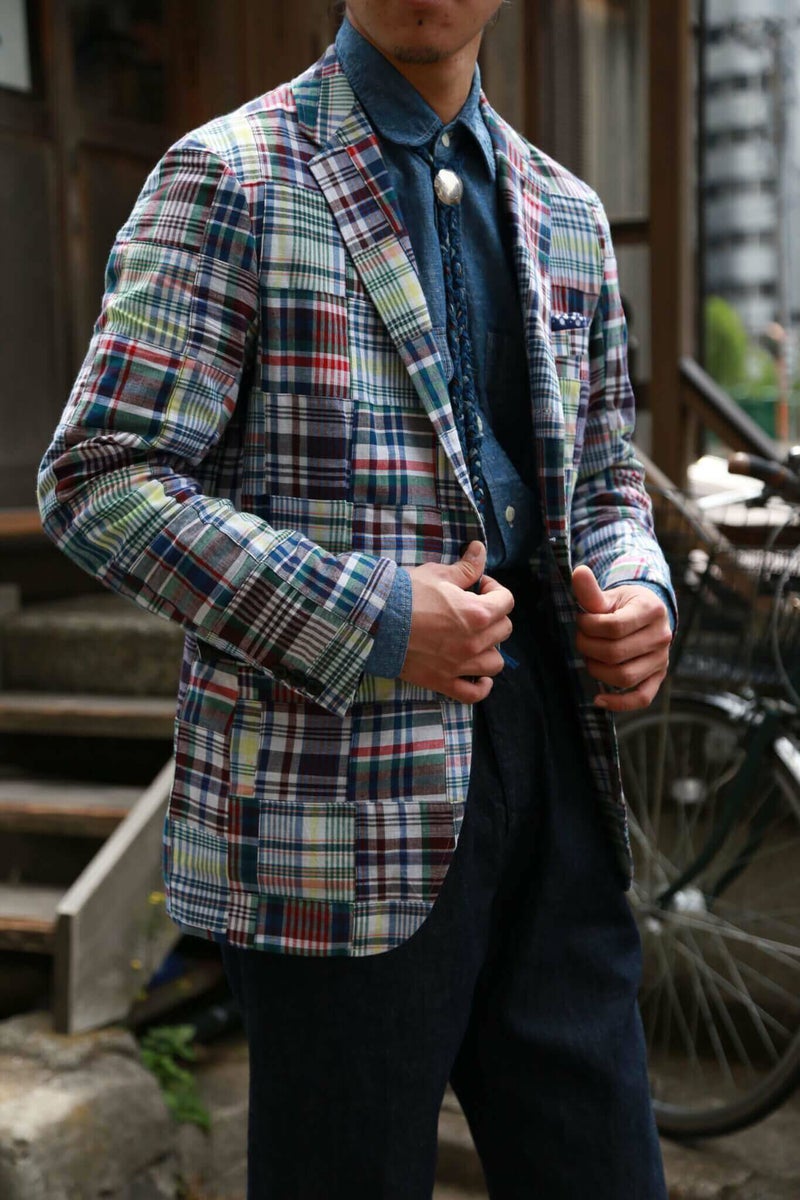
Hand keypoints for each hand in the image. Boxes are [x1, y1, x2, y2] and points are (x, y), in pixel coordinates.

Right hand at [400, 542, 513, 702]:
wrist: (374, 621)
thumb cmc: (405, 594)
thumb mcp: (437, 574)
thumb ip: (465, 567)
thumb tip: (480, 549)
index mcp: (477, 613)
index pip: (506, 601)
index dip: (495, 589)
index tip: (479, 586)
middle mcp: (474, 642)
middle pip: (504, 630)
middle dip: (493, 616)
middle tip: (473, 609)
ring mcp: (460, 665)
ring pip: (495, 663)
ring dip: (490, 649)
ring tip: (476, 640)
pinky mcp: (443, 681)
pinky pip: (474, 693)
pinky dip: (481, 686)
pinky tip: (479, 676)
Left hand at [572, 564, 670, 711]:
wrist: (647, 615)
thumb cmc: (624, 605)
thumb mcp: (609, 596)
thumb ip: (592, 591)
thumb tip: (578, 572)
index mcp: (651, 610)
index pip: (614, 626)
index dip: (589, 627)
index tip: (581, 621)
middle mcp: (662, 636)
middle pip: (616, 653)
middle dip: (588, 648)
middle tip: (581, 639)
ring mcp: (662, 660)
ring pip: (625, 676)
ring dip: (597, 670)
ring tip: (589, 656)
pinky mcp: (658, 678)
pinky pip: (642, 698)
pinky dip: (619, 703)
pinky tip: (598, 699)